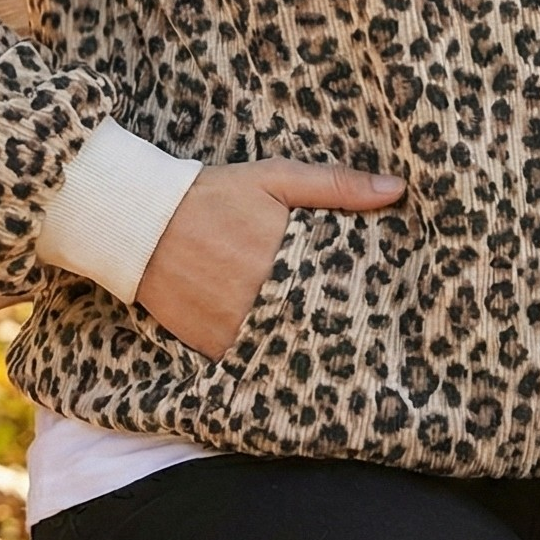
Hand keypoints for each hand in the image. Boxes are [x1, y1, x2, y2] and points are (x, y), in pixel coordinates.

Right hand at [137, 158, 405, 360]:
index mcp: (287, 259)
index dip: (365, 301)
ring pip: (286, 348)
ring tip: (330, 348)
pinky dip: (265, 356)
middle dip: (337, 326)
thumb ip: (336, 185)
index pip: (343, 292)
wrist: (142, 223)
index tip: (386, 308)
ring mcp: (235, 329)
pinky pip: (250, 361)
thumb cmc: (213, 195)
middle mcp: (264, 300)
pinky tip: (282, 350)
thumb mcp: (275, 178)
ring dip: (304, 345)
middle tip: (368, 335)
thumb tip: (397, 190)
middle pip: (318, 325)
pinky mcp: (211, 347)